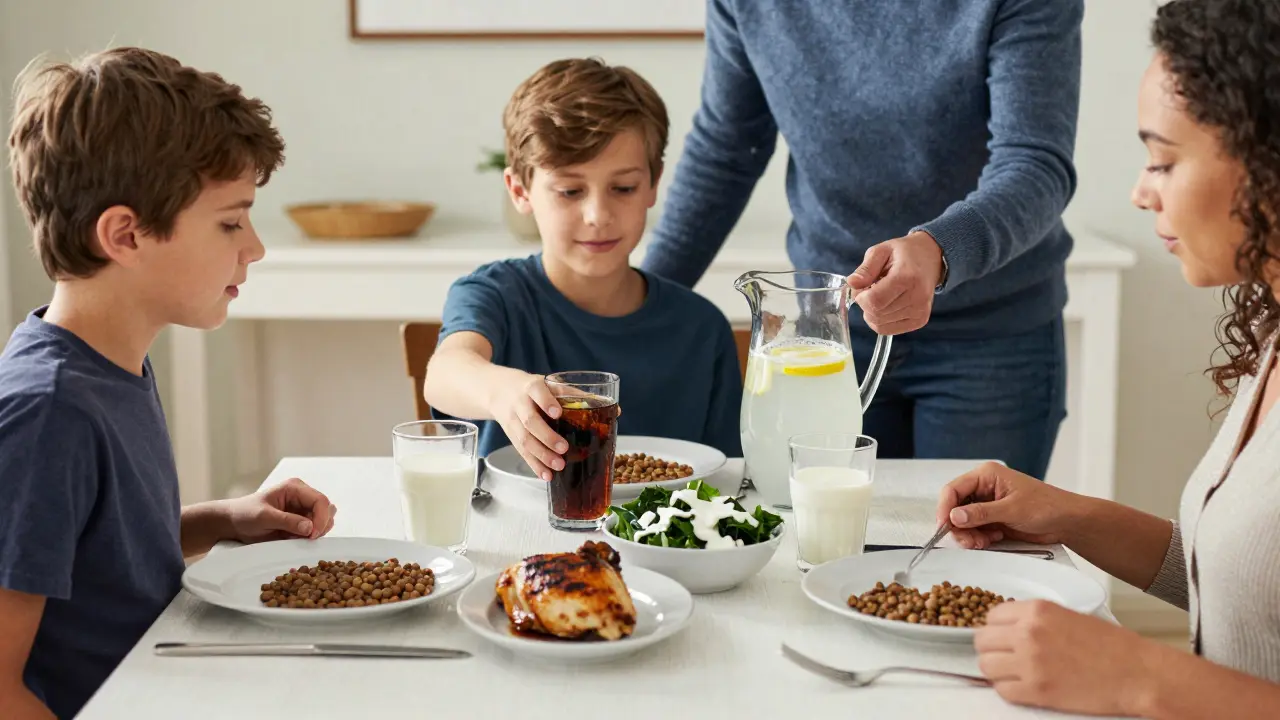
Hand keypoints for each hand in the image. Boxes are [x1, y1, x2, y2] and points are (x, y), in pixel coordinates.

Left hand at [226, 477, 336, 543]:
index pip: (320, 500)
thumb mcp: (264, 517)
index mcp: (295, 488)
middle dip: (320, 526)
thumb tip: (310, 528)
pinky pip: (315, 529)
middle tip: (306, 539)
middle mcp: (302, 496)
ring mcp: (303, 509)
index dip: (321, 518)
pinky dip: (310, 537)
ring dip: (316, 532)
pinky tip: (294, 538)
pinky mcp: (301, 521)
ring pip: (324, 520)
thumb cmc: (245, 514)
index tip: (312, 535)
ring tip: (296, 538)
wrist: (233, 523)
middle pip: (326, 510)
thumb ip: (287, 521)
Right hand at [489, 372, 567, 481]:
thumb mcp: (547, 383)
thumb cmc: (530, 388)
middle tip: (564, 448)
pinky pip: (522, 452)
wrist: (497, 391)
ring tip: (559, 465)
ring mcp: (513, 422)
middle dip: (547, 437)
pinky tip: (546, 475)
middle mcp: (520, 404)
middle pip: (530, 421)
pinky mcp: (512, 437)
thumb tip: (610, 407)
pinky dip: (534, 465)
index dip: (546, 402)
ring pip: (525, 440)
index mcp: (531, 387)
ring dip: (542, 455)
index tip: (558, 412)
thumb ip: (572, 394)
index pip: (537, 393)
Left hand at [847, 231, 944, 334]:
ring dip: (872, 312)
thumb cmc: (904, 253)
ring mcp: (920, 311)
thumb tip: (851, 283)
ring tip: (881, 295)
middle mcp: (917, 297)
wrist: (931, 258)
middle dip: (865, 304)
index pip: (874, 301)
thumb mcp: (881, 251)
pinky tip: (886, 305)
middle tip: (871, 289)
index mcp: (907, 277)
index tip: (862, 287)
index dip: (861, 297)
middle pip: (876, 314)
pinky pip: (888, 330)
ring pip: (880, 324)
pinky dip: (880, 320)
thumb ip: (865, 269)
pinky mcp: (920, 321)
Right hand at [937, 462, 1080, 547]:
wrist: (1066, 522)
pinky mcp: (992, 519)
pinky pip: (974, 529)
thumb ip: (982, 513)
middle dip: (959, 526)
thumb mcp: (1012, 509)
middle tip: (969, 542)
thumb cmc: (1046, 507)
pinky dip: (978, 538)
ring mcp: (986, 504)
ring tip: (983, 542)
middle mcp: (982, 488)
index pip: (953, 489)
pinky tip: (993, 539)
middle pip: (955, 507)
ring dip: (969, 535)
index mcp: (985, 475)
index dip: (945, 508)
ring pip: (963, 521)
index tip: (944, 527)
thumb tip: (954, 516)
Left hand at [977, 600, 1162, 715]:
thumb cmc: (1111, 646)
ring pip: (986, 666)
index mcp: (1037, 610)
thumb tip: (1010, 627)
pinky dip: (1008, 690)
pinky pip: (1002, 690)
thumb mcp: (1068, 615)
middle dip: (991, 649)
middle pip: (982, 641)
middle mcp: (1028, 633)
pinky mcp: (1036, 690)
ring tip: (1013, 672)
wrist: (1137, 673)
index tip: (1002, 636)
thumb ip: (1035, 618)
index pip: (992, 616)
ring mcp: (1030, 663)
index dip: (996, 628)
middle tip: (1004, 655)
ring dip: (996, 670)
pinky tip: (1023, 686)